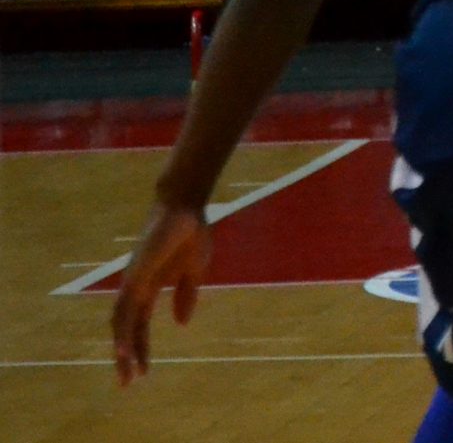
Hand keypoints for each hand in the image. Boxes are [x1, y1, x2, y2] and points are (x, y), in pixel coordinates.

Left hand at [110, 202, 212, 386]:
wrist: (184, 207)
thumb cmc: (191, 233)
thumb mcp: (194, 270)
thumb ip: (186, 295)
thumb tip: (181, 323)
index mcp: (151, 288)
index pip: (141, 325)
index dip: (141, 348)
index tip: (144, 372)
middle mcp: (135, 289)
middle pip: (125, 329)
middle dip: (126, 356)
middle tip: (128, 383)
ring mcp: (132, 283)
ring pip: (121, 324)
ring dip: (122, 350)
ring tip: (126, 373)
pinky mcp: (134, 277)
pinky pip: (124, 310)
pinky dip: (122, 332)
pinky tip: (124, 349)